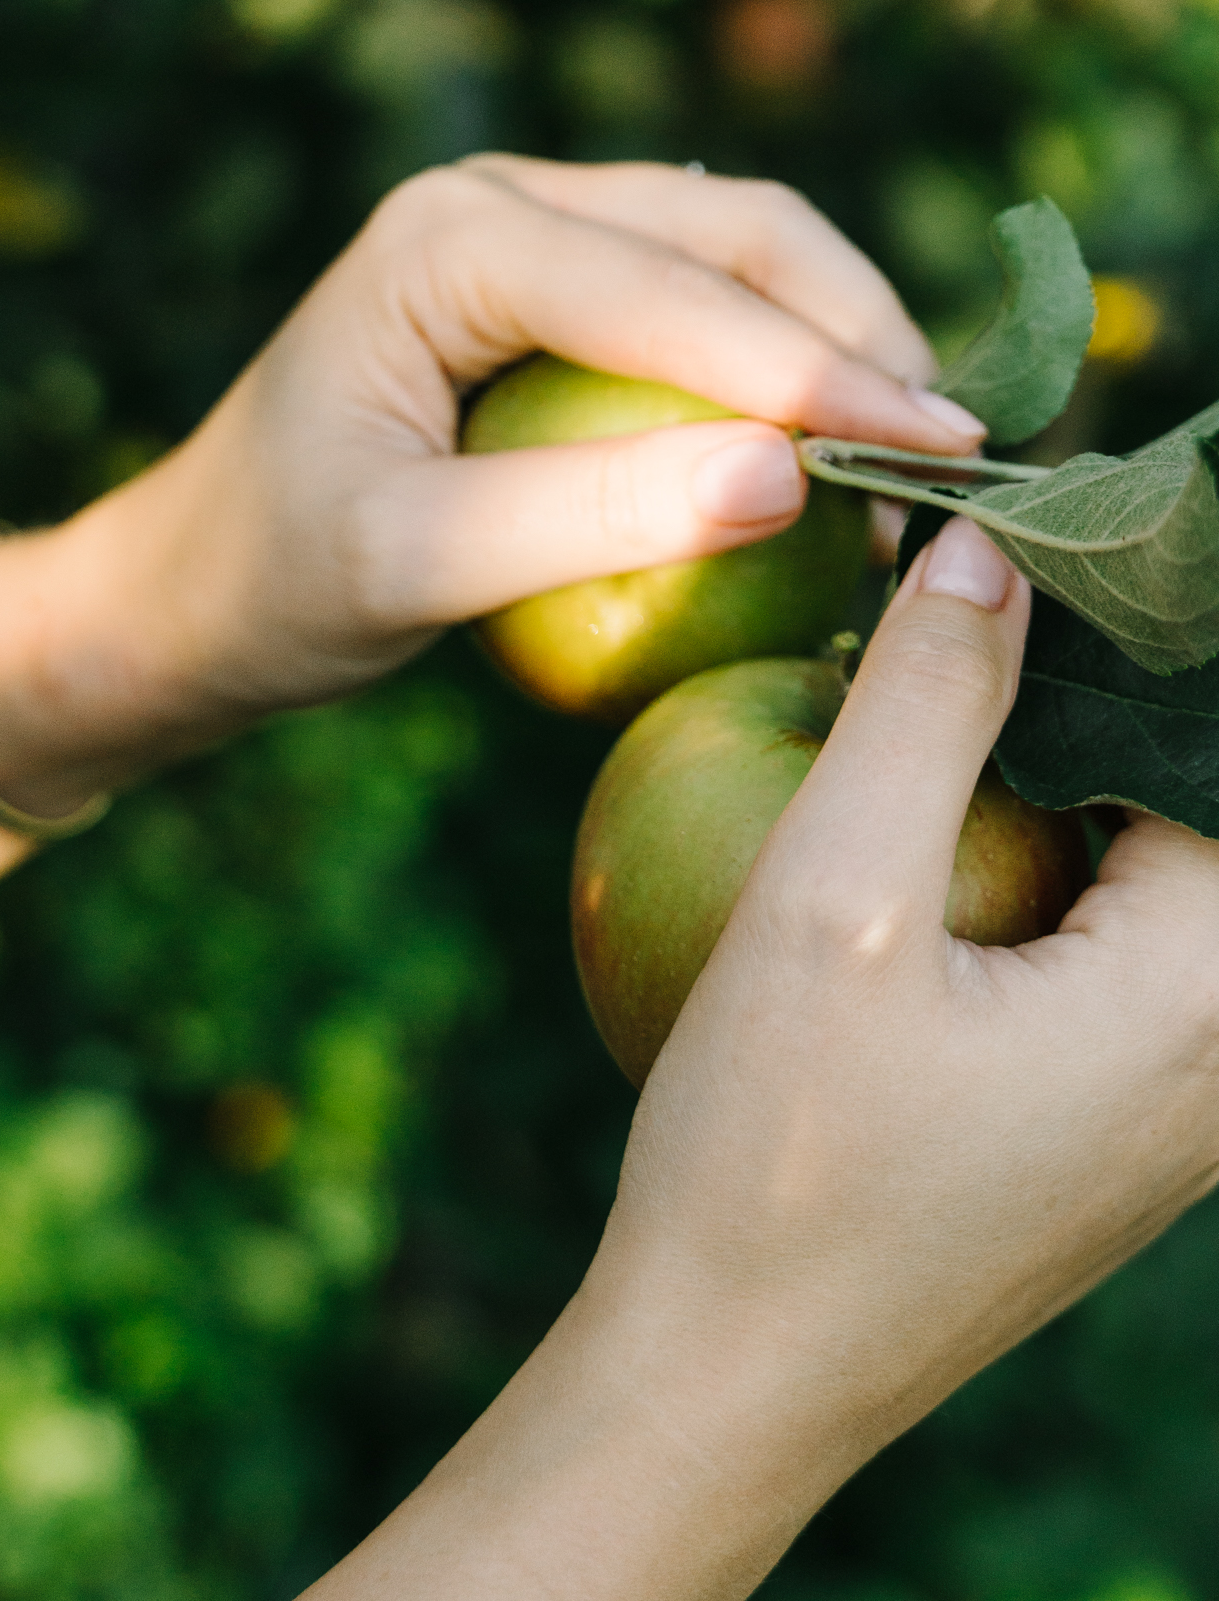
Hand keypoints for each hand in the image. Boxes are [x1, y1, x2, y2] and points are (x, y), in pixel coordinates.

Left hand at [0, 157, 981, 812]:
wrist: (187, 588)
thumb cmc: (272, 583)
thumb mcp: (414, 564)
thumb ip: (593, 518)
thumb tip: (787, 482)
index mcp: (449, 235)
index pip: (672, 292)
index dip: (816, 375)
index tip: (936, 457)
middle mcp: (497, 198)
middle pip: (737, 233)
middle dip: (859, 332)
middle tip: (955, 455)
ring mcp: (531, 232)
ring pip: (739, 253)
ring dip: (840, 339)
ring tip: (916, 453)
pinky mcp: (556, 291)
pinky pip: (704, 302)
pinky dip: (785, 360)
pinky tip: (837, 439)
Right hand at [309, 518, 1218, 1597]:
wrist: (732, 1376)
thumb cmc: (774, 1155)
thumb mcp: (833, 901)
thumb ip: (928, 709)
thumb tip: (990, 547)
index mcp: (1207, 990)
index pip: (1212, 733)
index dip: (1136, 615)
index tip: (1041, 527)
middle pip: (1198, 795)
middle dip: (1108, 684)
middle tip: (985, 585)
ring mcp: (1187, 1100)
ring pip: (1168, 862)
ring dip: (1078, 763)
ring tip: (967, 668)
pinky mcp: (1124, 1121)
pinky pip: (1137, 940)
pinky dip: (1066, 846)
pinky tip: (959, 809)